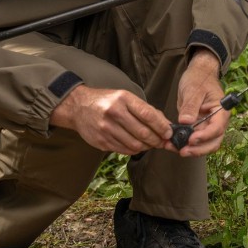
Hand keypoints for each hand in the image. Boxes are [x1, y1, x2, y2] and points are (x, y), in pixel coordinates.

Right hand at [49, 85, 171, 154]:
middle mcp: (114, 112)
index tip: (168, 133)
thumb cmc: (106, 101)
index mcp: (122, 98)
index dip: (161, 126)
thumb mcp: (125, 98)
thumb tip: (166, 124)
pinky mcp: (102, 141)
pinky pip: (124, 150)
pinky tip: (136, 145)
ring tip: (149, 143)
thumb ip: (145, 110)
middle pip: (143, 133)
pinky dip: (134, 150)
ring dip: (146, 147)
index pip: (147, 114)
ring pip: (135, 145)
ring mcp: (106, 128)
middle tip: (161, 141)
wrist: (79, 107)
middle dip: (156, 140)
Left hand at [173, 48, 229, 157]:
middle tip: (182, 151)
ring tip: (174, 148)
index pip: (217, 128)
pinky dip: (184, 143)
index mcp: (221, 111)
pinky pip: (193, 139)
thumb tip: (186, 122)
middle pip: (213, 142)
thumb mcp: (193, 89)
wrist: (197, 73)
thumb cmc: (199, 78)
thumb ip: (191, 105)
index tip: (192, 139)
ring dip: (191, 149)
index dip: (205, 136)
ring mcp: (207, 125)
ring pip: (203, 144)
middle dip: (198, 149)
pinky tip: (172, 144)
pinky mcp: (197, 127)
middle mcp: (216, 121)